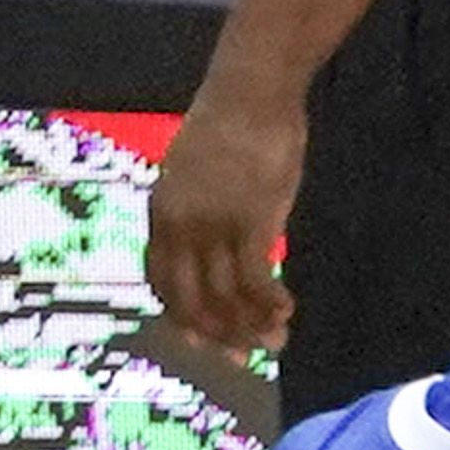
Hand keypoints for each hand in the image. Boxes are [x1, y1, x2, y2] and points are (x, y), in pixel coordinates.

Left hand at [146, 78, 306, 355]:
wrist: (253, 92)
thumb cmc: (234, 125)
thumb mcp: (201, 174)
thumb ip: (203, 211)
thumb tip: (222, 243)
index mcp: (162, 213)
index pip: (161, 282)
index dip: (182, 319)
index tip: (207, 342)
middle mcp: (180, 225)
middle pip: (190, 300)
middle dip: (218, 335)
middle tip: (247, 357)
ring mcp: (213, 224)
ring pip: (225, 296)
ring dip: (251, 325)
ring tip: (278, 338)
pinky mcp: (250, 220)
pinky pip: (255, 278)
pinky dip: (270, 302)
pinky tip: (288, 309)